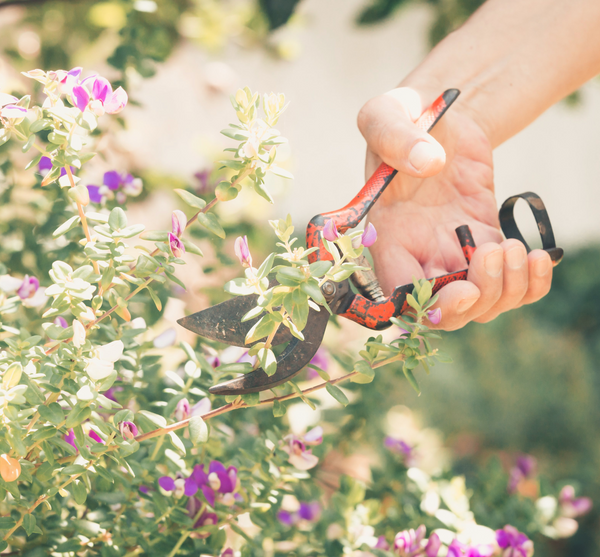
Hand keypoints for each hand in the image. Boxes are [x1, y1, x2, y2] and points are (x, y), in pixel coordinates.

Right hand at [358, 88, 552, 329]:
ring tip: (518, 248)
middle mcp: (417, 253)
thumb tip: (429, 163)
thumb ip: (396, 136)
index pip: (400, 293)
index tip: (463, 289)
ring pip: (481, 304)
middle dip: (476, 301)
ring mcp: (453, 252)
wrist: (441, 116)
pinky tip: (540, 256)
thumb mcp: (388, 114)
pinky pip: (509, 282)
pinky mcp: (485, 241)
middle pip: (443, 313)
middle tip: (496, 254)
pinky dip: (530, 283)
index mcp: (388, 235)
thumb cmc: (405, 116)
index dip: (428, 306)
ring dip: (507, 290)